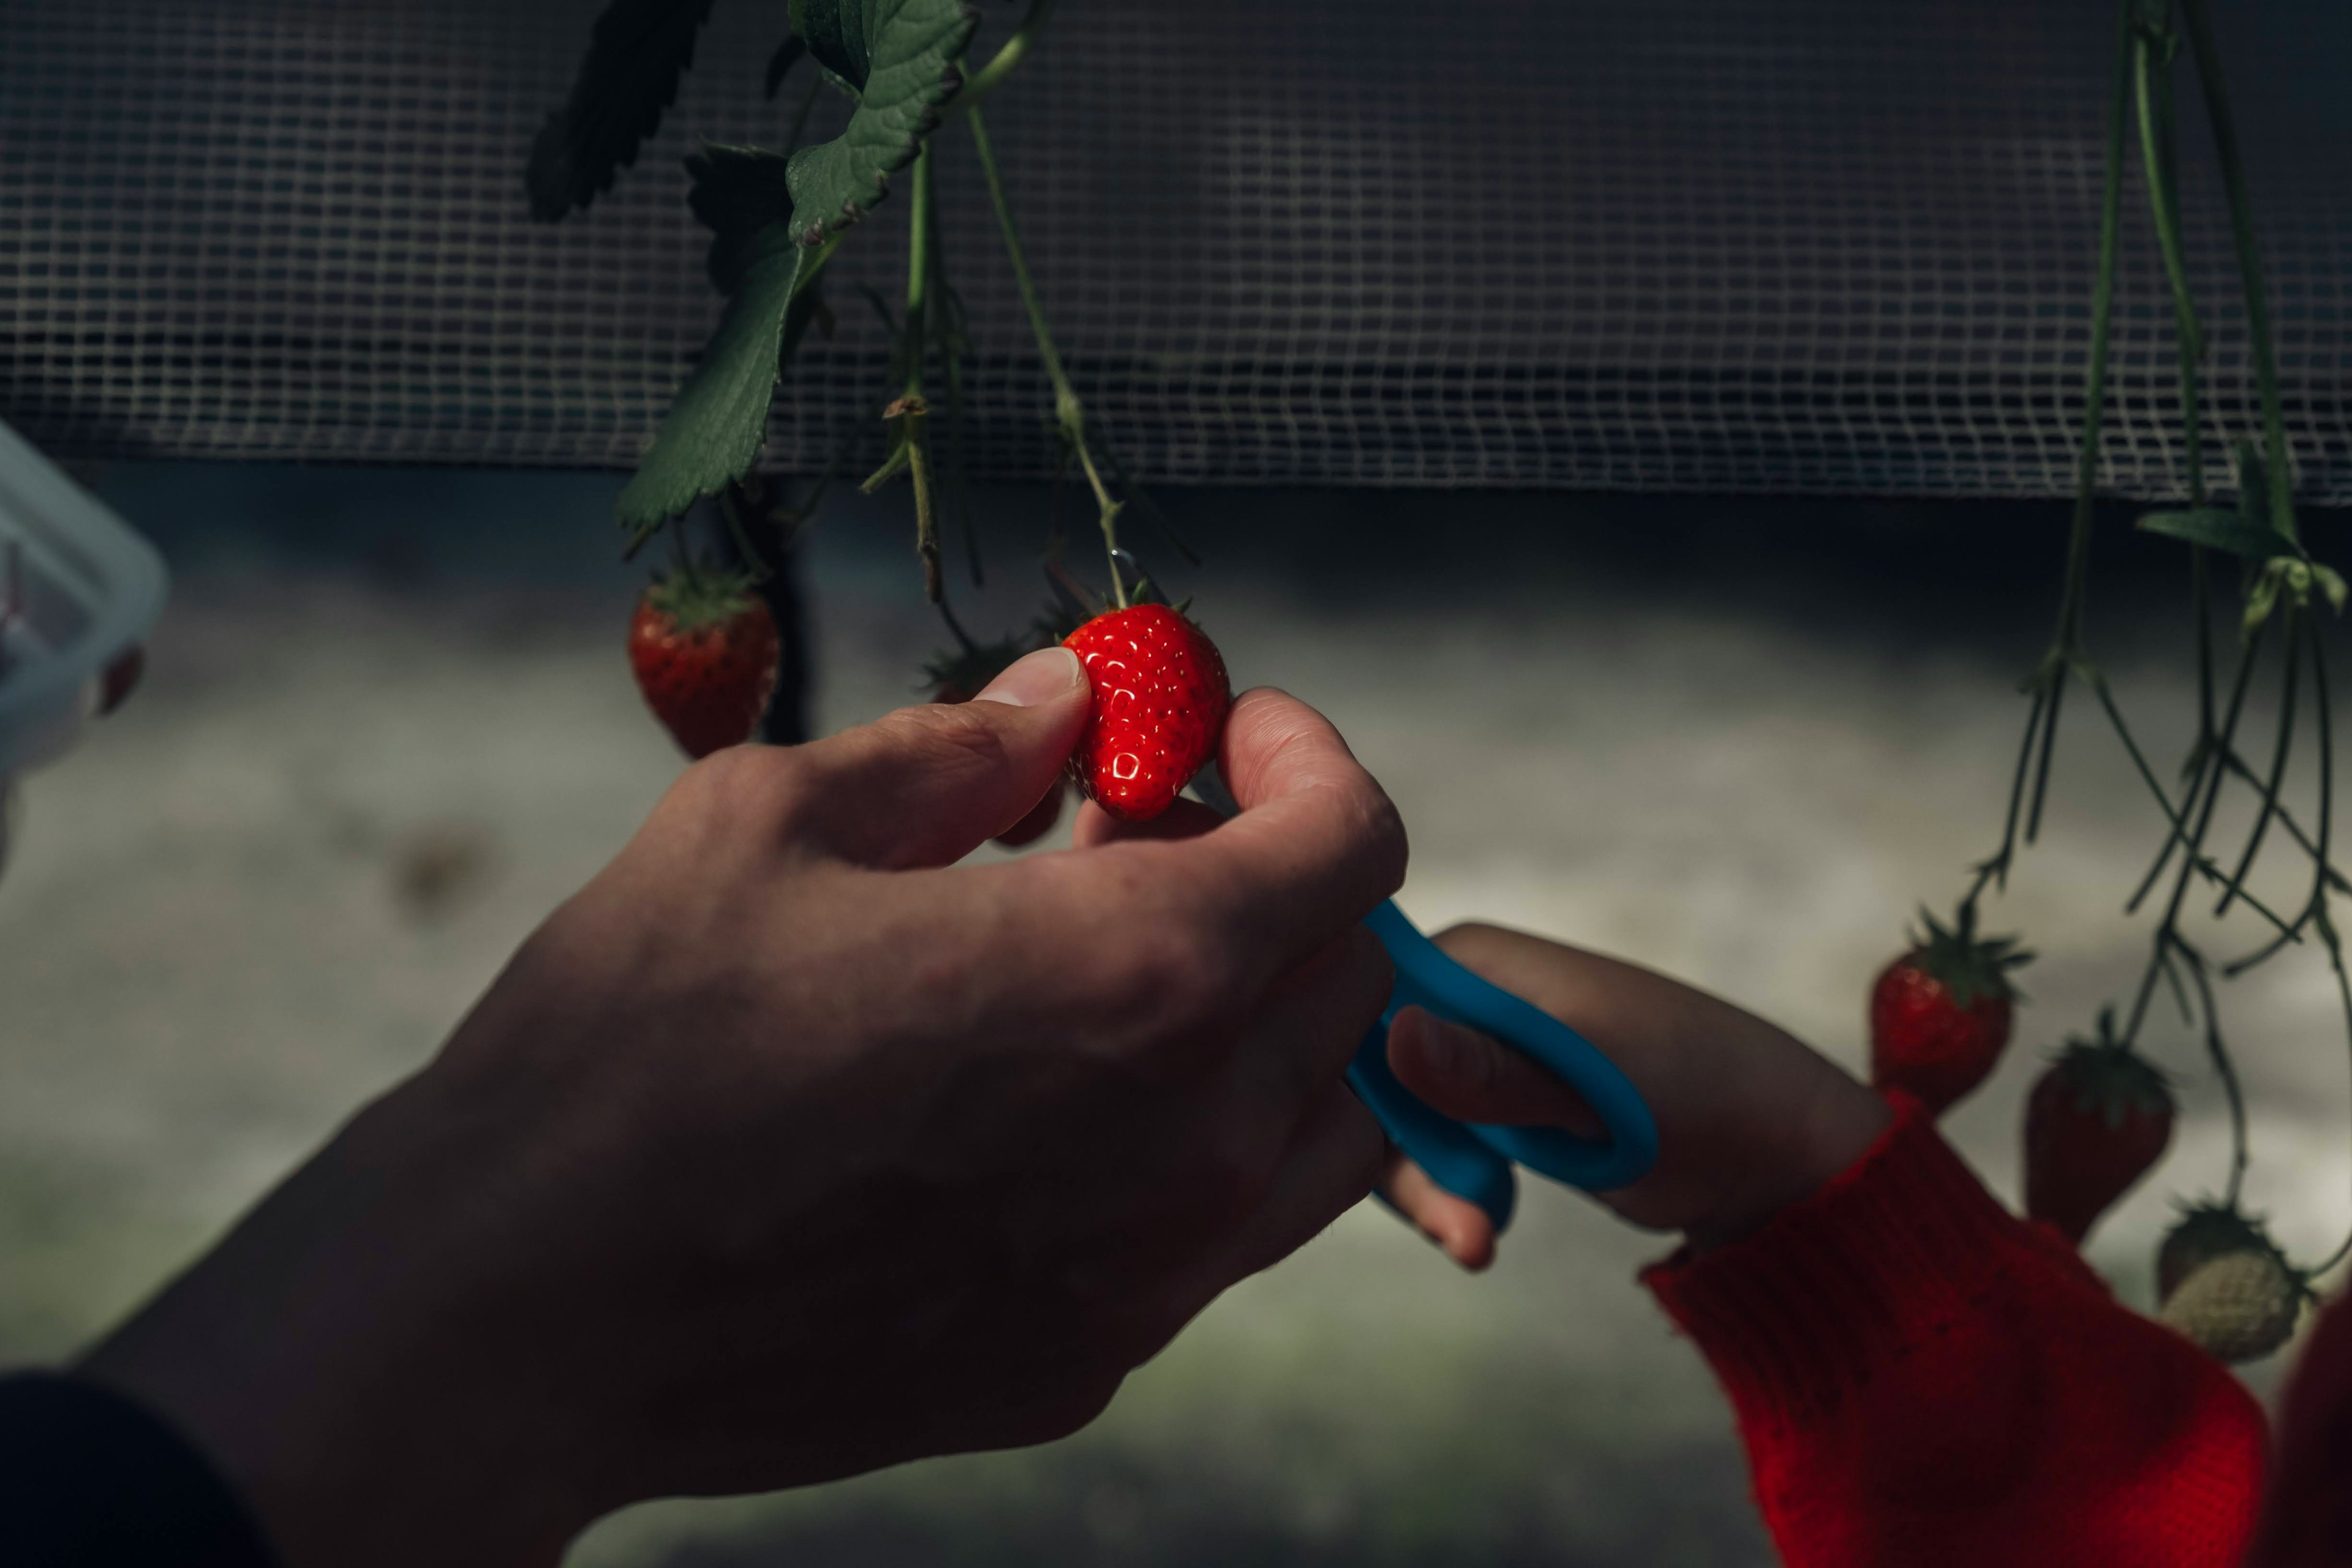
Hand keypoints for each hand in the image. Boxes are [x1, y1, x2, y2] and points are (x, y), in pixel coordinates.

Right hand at [78, 650, 1405, 1567]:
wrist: (518, 1308)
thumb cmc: (631, 1044)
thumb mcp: (773, 823)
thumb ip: (960, 753)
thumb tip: (1064, 700)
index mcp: (1135, 973)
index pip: (1352, 845)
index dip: (1306, 760)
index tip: (1224, 731)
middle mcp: (1190, 1138)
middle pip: (1354, 975)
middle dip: (1282, 876)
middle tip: (1140, 832)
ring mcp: (1150, 1275)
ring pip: (1323, 1124)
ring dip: (1268, 1019)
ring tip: (1115, 966)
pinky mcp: (1088, 1361)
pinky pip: (1220, 1231)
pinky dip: (1197, 1137)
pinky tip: (1053, 1097)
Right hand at [1378, 924, 1888, 1269]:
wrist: (1774, 1156)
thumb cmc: (1699, 1093)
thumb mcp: (1591, 1085)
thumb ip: (1491, 1071)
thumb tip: (1394, 1035)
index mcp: (1474, 961)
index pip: (1359, 1008)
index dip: (1353, 1083)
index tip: (1380, 1157)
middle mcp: (1464, 1000)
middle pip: (1371, 1079)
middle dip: (1403, 1162)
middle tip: (1458, 1235)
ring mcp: (1477, 1059)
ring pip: (1398, 1128)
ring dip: (1429, 1192)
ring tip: (1476, 1245)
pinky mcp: (1495, 1113)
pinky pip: (1435, 1155)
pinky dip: (1450, 1198)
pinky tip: (1483, 1234)